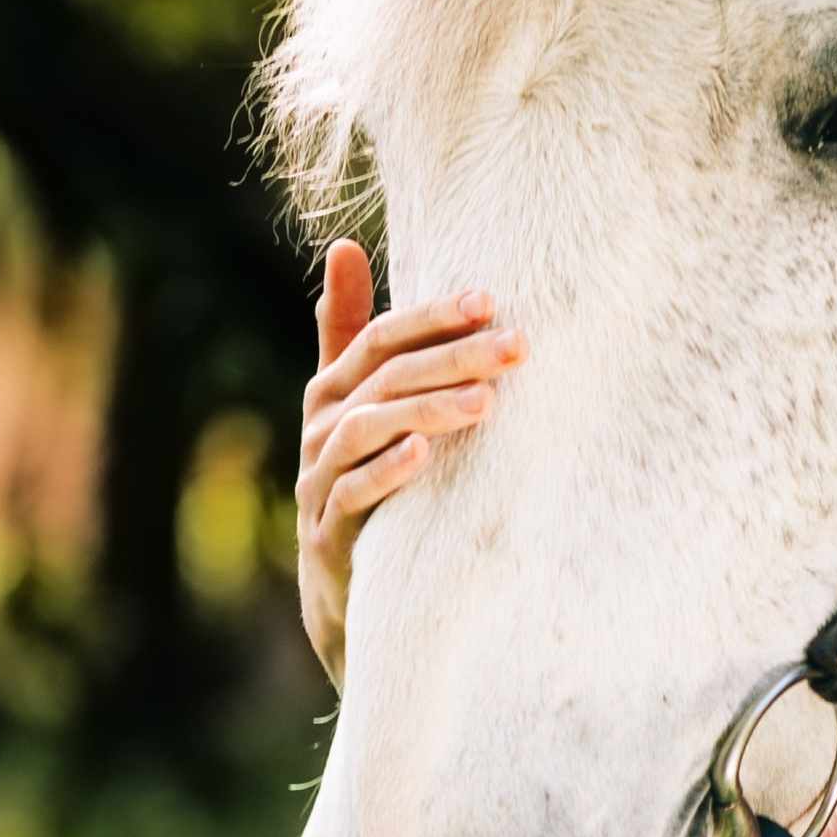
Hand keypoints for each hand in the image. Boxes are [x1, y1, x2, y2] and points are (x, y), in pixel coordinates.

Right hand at [295, 239, 527, 684]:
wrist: (346, 592)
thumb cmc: (364, 479)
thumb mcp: (359, 404)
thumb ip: (352, 332)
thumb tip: (343, 244)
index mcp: (333, 392)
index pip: (378, 339)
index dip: (431, 317)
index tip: (490, 300)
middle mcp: (321, 430)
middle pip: (384, 380)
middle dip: (452, 358)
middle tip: (517, 347)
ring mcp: (319, 483)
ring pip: (367, 433)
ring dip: (427, 412)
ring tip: (485, 402)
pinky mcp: (327, 535)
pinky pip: (351, 497)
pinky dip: (386, 474)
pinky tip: (424, 457)